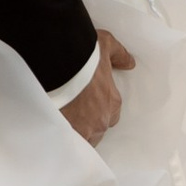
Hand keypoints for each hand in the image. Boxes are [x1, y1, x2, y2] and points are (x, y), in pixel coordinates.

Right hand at [61, 31, 134, 145]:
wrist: (59, 61)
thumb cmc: (85, 53)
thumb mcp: (106, 45)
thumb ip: (119, 55)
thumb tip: (129, 62)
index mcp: (111, 102)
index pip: (112, 114)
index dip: (101, 108)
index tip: (91, 103)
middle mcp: (100, 119)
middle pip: (97, 129)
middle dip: (88, 123)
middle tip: (76, 112)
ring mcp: (82, 128)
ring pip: (83, 138)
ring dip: (77, 132)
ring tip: (65, 122)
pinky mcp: (64, 131)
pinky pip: (66, 140)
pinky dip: (63, 136)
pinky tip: (55, 131)